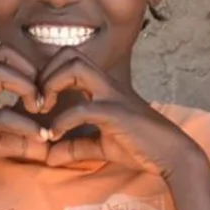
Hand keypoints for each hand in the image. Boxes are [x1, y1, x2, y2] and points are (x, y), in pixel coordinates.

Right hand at [0, 47, 58, 190]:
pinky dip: (27, 126)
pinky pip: (1, 116)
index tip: (42, 95)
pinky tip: (41, 138)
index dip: (30, 68)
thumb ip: (18, 140)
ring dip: (28, 88)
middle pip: (5, 52)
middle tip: (42, 99)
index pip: (5, 55)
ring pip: (1, 72)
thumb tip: (48, 145)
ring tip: (39, 112)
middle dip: (31, 70)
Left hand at [36, 51, 199, 178]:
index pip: (69, 59)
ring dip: (50, 86)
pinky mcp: (116, 114)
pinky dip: (62, 121)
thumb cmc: (140, 146)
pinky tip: (55, 136)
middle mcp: (106, 84)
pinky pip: (83, 108)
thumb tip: (48, 157)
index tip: (39, 102)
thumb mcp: (101, 146)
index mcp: (103, 86)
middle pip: (68, 53)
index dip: (47, 74)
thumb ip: (75, 147)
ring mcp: (112, 95)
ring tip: (43, 112)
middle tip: (37, 103)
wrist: (172, 153)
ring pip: (74, 67)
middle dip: (44, 73)